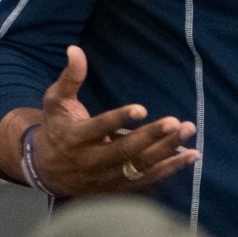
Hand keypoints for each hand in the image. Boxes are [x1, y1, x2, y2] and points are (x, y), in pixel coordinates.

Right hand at [1, 46, 197, 197]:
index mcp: (74, 138)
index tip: (141, 109)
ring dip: (167, 152)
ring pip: (139, 167)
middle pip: (125, 151)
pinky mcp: (117, 187)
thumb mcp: (56, 101)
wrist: (47, 171)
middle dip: (151, 137)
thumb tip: (75, 49)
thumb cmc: (56, 127)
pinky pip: (147, 180)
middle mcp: (90, 161)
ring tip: (188, 133)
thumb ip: (70, 78)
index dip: (119, 120)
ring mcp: (105, 178)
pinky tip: (190, 155)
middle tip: (175, 122)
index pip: (98, 128)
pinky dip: (170, 168)